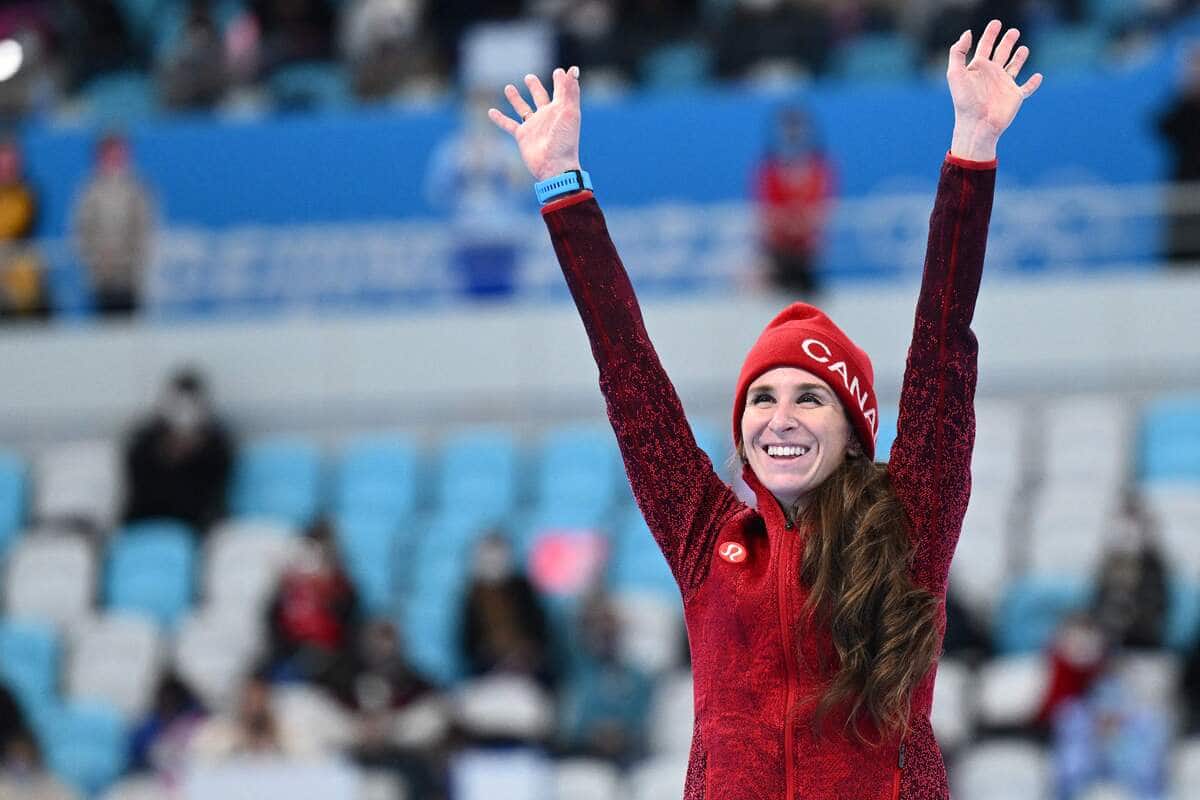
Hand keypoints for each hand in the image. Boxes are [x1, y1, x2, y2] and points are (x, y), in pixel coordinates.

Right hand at [488, 66, 582, 181]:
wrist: (555, 166)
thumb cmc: (565, 140)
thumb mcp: (569, 112)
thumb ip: (570, 91)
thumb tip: (572, 70)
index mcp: (559, 109)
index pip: (560, 90)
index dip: (560, 81)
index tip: (559, 72)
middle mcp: (546, 116)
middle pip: (540, 97)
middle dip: (535, 87)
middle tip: (529, 77)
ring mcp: (533, 126)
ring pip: (522, 109)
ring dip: (515, 99)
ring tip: (508, 87)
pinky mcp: (522, 136)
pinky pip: (508, 124)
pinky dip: (500, 118)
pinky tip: (491, 111)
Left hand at [947, 20, 1042, 160]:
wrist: (977, 125)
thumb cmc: (964, 101)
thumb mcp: (955, 74)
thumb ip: (958, 52)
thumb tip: (968, 33)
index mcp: (978, 69)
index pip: (984, 46)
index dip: (990, 34)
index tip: (996, 22)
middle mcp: (992, 75)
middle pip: (1001, 53)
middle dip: (1007, 42)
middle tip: (1014, 31)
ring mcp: (1004, 85)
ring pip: (1014, 67)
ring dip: (1019, 58)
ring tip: (1024, 48)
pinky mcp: (1015, 97)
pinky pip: (1027, 88)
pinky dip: (1033, 83)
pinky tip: (1038, 76)